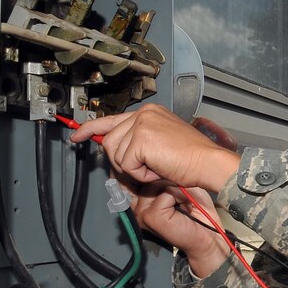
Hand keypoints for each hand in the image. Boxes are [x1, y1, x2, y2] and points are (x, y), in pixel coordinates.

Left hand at [71, 104, 239, 191]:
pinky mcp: (141, 138)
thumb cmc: (194, 159)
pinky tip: (158, 169)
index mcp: (150, 113)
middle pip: (110, 142)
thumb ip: (139, 143)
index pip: (112, 119)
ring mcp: (142, 124)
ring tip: (158, 167)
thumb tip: (114, 151)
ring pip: (116, 154)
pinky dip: (141, 174)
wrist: (209, 163)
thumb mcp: (162, 145)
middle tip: (148, 168)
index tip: (78, 136)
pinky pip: (126, 164)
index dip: (92, 129)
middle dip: (123, 161)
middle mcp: (145, 114)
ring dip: (134, 169)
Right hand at [131, 182, 229, 277]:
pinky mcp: (150, 217)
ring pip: (156, 185)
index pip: (141, 176)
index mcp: (140, 199)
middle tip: (182, 199)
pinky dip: (179, 198)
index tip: (176, 187)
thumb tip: (155, 167)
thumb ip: (165, 177)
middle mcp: (136, 206)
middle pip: (149, 178)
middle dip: (170, 184)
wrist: (207, 236)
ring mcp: (141, 213)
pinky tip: (184, 209)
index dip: (160, 175)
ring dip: (175, 191)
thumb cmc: (197, 211)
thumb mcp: (180, 186)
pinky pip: (165, 194)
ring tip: (183, 204)